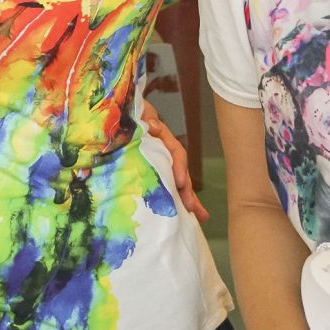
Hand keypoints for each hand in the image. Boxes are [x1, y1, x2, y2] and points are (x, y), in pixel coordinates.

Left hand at [140, 99, 206, 222]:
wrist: (128, 114)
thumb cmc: (133, 114)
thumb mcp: (139, 113)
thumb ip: (146, 118)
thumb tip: (153, 126)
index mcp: (163, 139)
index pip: (176, 153)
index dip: (179, 167)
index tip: (180, 182)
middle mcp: (167, 152)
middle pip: (181, 172)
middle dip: (187, 191)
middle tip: (192, 208)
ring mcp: (164, 162)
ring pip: (179, 182)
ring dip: (189, 199)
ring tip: (201, 216)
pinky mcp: (158, 172)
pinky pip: (169, 187)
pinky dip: (177, 200)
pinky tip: (187, 215)